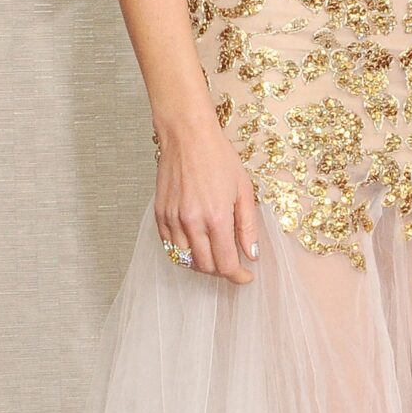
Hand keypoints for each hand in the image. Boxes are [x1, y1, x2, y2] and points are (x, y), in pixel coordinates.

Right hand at [153, 111, 259, 283]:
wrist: (187, 136)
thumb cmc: (219, 158)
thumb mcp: (244, 190)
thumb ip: (248, 226)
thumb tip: (251, 255)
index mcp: (216, 217)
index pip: (226, 264)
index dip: (238, 276)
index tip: (246, 276)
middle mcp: (191, 223)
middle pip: (205, 267)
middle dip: (222, 271)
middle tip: (233, 263)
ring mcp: (172, 219)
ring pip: (186, 260)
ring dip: (202, 263)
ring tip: (215, 253)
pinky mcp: (160, 214)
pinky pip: (170, 246)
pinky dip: (184, 252)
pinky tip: (196, 243)